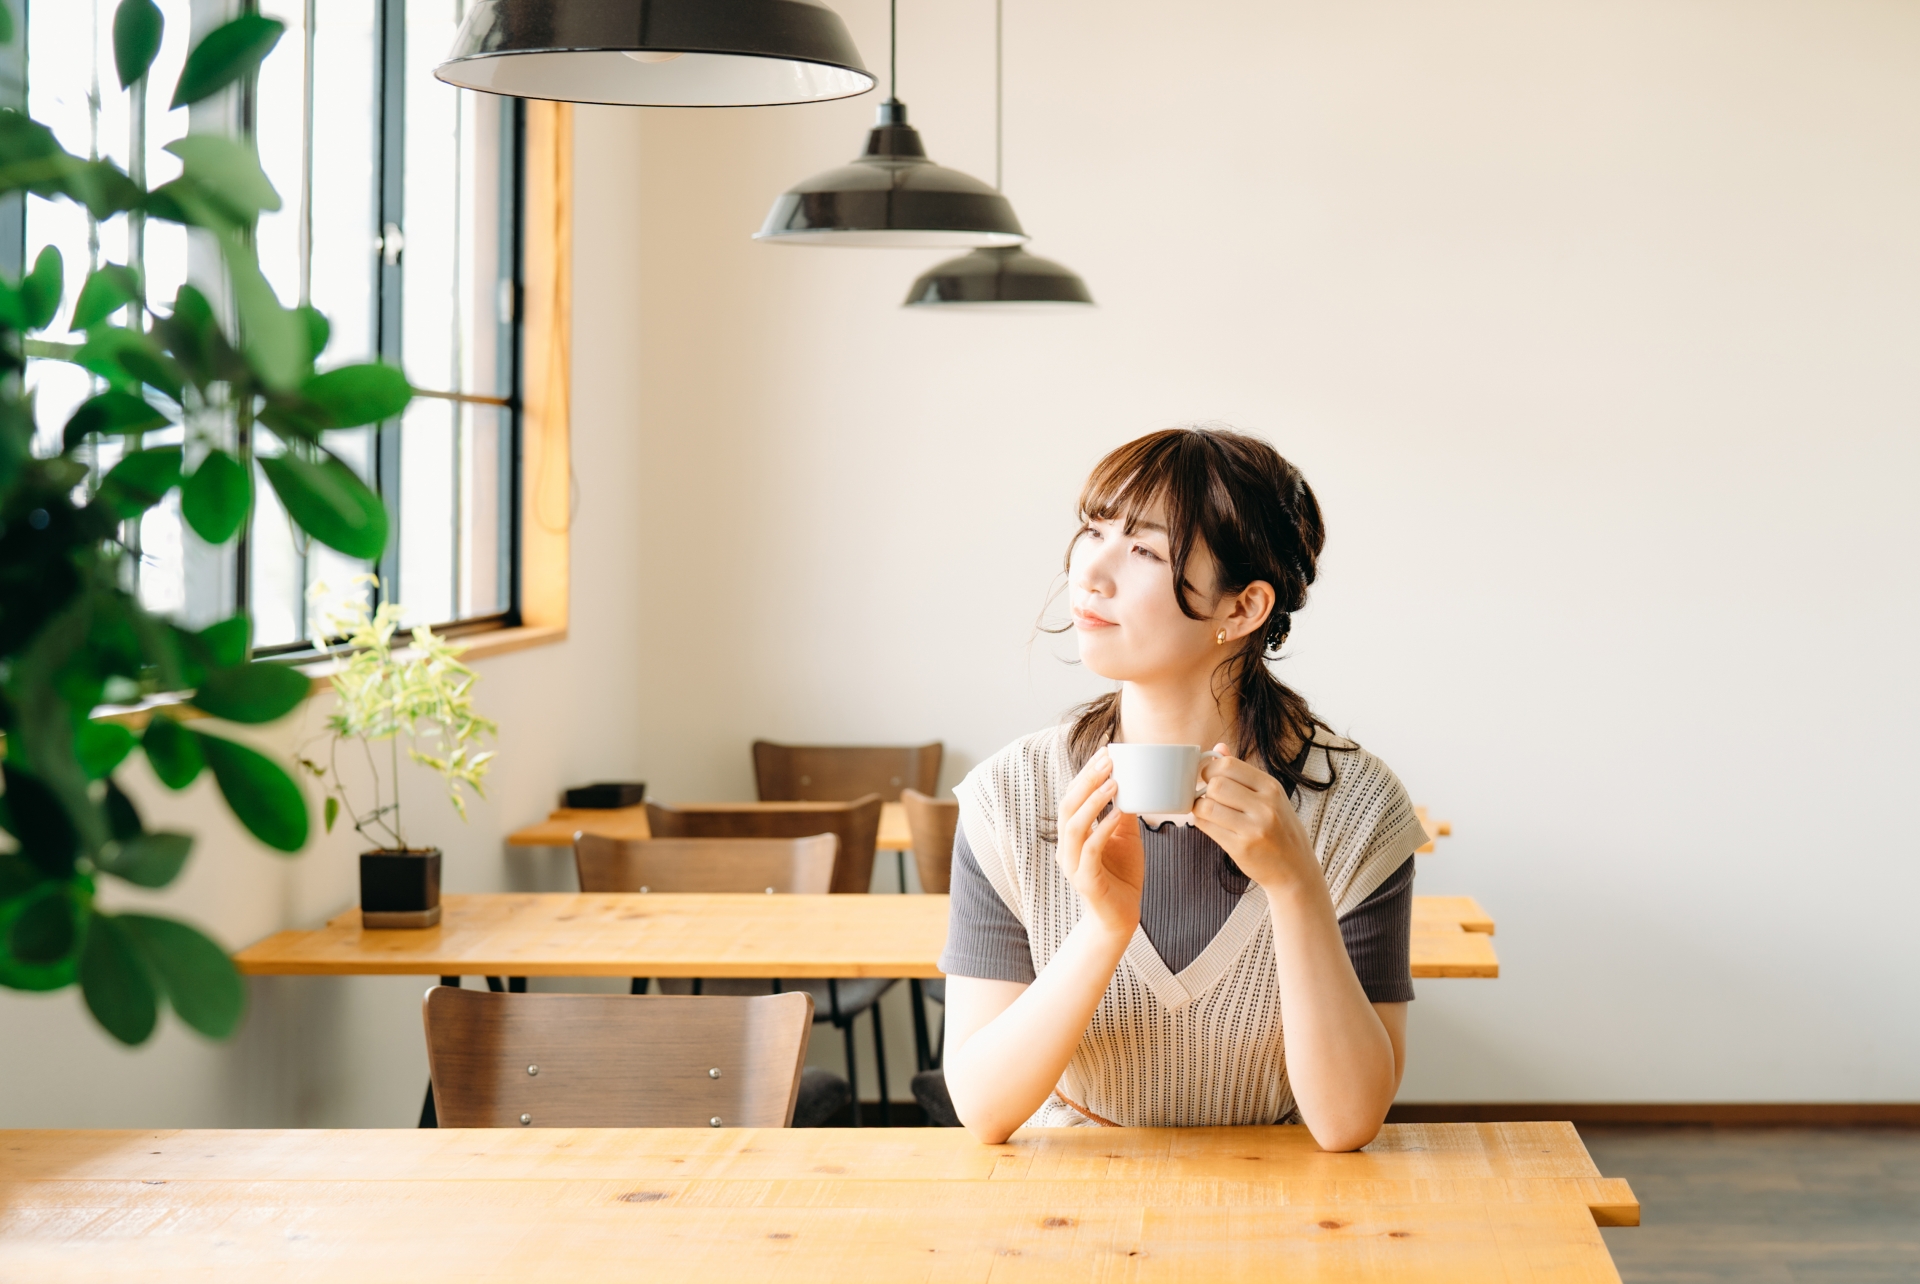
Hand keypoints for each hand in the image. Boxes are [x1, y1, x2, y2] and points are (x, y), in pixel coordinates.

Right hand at [1055, 747, 1144, 937]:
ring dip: (1093, 800)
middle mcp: (1067, 846)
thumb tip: (1132, 785)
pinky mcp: (1085, 880)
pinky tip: (1117, 815)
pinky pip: (1090, 849)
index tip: (1105, 750)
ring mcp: (1073, 864)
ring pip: (1073, 824)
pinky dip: (1102, 829)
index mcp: (1073, 835)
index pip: (1073, 796)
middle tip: (1108, 759)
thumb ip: (1122, 815)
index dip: (1086, 772)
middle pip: (1068, 804)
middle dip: (1088, 779)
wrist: (1121, 918)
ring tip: (1114, 782)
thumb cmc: (1121, 877)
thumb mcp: (1125, 838)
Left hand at [1192, 744, 1320, 893]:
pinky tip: (1211, 824)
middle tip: (1208, 796)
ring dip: (1200, 807)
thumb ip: (1243, 773)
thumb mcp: (1270, 796)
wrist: (1295, 869)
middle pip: (1216, 784)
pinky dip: (1202, 822)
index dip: (1211, 768)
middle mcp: (1265, 806)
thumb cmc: (1280, 829)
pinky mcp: (1240, 848)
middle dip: (1204, 788)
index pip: (1229, 765)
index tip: (1210, 777)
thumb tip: (1218, 748)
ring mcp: (1253, 828)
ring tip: (1209, 811)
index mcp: (1271, 787)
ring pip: (1206, 806)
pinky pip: (1206, 827)